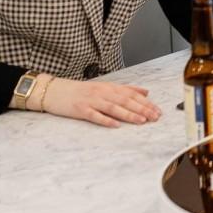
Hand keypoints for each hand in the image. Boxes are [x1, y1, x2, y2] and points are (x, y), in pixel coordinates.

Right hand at [41, 77, 161, 127]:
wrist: (54, 90)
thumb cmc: (80, 91)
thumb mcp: (104, 87)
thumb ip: (126, 89)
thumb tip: (146, 92)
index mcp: (109, 87)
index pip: (132, 95)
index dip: (146, 103)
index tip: (157, 110)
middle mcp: (102, 93)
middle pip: (125, 101)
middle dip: (142, 109)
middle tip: (155, 117)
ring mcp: (91, 101)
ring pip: (113, 107)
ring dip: (129, 114)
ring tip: (141, 121)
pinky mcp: (80, 109)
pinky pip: (95, 115)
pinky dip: (106, 120)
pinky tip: (116, 125)